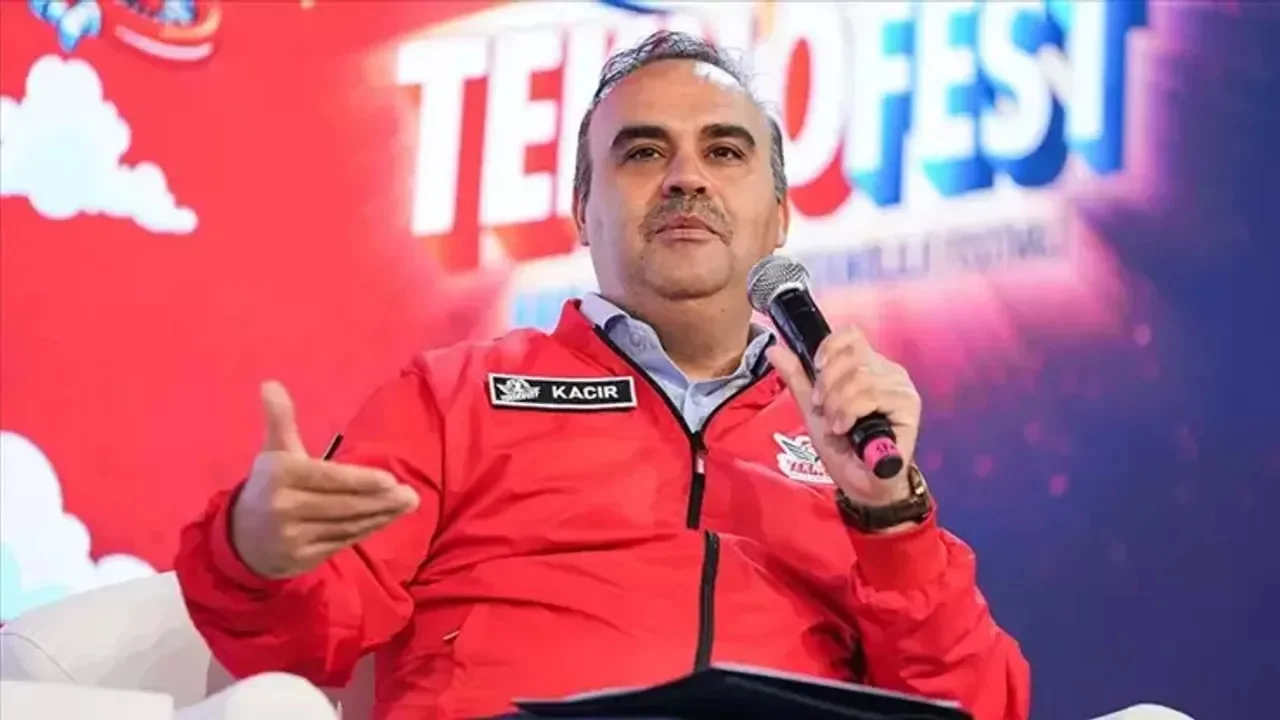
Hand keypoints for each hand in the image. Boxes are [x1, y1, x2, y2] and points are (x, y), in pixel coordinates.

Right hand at [231, 381, 418, 578]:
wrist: (240, 539)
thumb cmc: (268, 487)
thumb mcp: (273, 452)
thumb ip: (279, 420)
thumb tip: (271, 384)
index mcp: (279, 476)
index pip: (328, 478)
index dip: (361, 481)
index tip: (391, 481)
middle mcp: (283, 507)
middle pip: (342, 505)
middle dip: (381, 501)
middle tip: (411, 496)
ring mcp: (292, 537)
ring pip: (346, 525)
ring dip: (381, 516)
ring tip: (407, 505)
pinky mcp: (302, 559)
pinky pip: (342, 542)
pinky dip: (367, 530)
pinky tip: (385, 519)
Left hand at [766, 329, 921, 506]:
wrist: (860, 484)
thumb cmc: (843, 447)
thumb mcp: (813, 410)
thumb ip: (797, 378)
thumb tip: (774, 348)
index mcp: (867, 366)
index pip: (850, 335)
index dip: (829, 348)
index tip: (816, 370)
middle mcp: (887, 371)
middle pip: (852, 354)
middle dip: (827, 383)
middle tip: (822, 408)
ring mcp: (900, 386)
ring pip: (860, 376)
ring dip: (837, 403)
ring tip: (836, 425)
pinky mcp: (908, 405)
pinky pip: (873, 394)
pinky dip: (851, 411)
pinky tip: (846, 428)